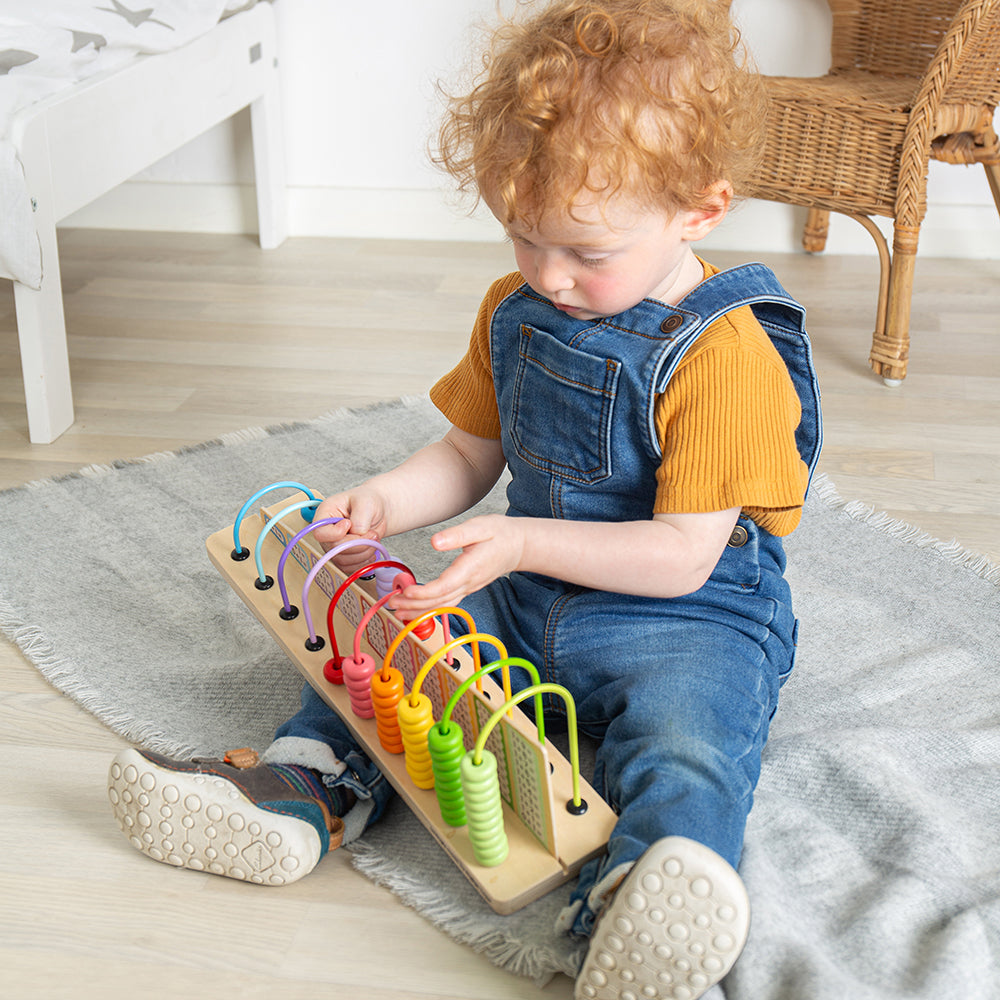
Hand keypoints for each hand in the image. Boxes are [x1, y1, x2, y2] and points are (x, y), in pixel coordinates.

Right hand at [310, 489, 390, 572]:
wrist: (378, 511)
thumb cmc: (368, 501)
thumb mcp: (366, 502)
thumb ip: (360, 517)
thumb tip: (356, 532)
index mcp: (325, 514)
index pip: (320, 533)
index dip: (336, 533)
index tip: (350, 524)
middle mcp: (326, 533)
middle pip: (334, 549)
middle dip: (358, 543)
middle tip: (372, 534)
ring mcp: (333, 546)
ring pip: (343, 560)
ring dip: (364, 552)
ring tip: (374, 538)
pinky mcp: (343, 557)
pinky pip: (349, 567)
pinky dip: (364, 561)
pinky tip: (372, 550)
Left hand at [388, 514, 524, 613]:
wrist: (519, 546)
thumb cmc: (500, 534)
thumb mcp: (480, 526)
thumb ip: (457, 535)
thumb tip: (434, 542)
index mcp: (470, 568)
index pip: (444, 586)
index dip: (424, 592)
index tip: (406, 591)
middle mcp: (469, 583)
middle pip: (440, 600)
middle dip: (414, 604)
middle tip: (392, 603)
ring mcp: (469, 588)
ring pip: (443, 605)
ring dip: (420, 611)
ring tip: (398, 611)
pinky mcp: (467, 588)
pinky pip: (447, 603)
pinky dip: (430, 608)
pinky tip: (416, 609)